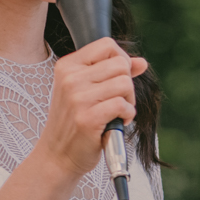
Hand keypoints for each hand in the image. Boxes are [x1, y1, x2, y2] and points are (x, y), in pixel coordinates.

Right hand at [39, 37, 145, 175]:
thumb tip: (141, 62)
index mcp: (68, 66)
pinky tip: (117, 122)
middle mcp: (70, 78)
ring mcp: (77, 98)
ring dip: (129, 100)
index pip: (107, 45)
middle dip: (127, 83)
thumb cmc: (74, 121)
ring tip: (117, 112)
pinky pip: (123, 105)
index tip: (117, 79)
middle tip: (118, 100)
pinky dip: (127, 115)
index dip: (122, 60)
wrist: (58, 154)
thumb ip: (113, 73)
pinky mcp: (87, 118)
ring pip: (125, 83)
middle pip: (120, 64)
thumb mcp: (87, 90)